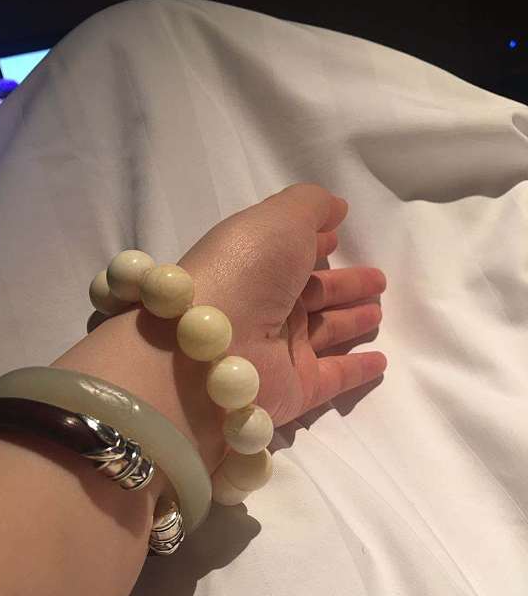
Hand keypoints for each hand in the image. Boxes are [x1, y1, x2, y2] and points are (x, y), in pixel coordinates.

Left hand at [178, 183, 386, 427]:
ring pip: (325, 334)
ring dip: (351, 322)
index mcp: (257, 265)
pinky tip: (380, 361)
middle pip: (313, 294)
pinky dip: (357, 370)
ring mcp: (280, 351)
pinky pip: (334, 378)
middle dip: (345, 285)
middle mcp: (266, 307)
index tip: (339, 238)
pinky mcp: (295, 389)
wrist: (214, 347)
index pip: (293, 254)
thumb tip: (336, 210)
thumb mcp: (278, 220)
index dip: (316, 244)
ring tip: (378, 314)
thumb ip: (310, 205)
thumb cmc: (246, 270)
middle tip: (378, 281)